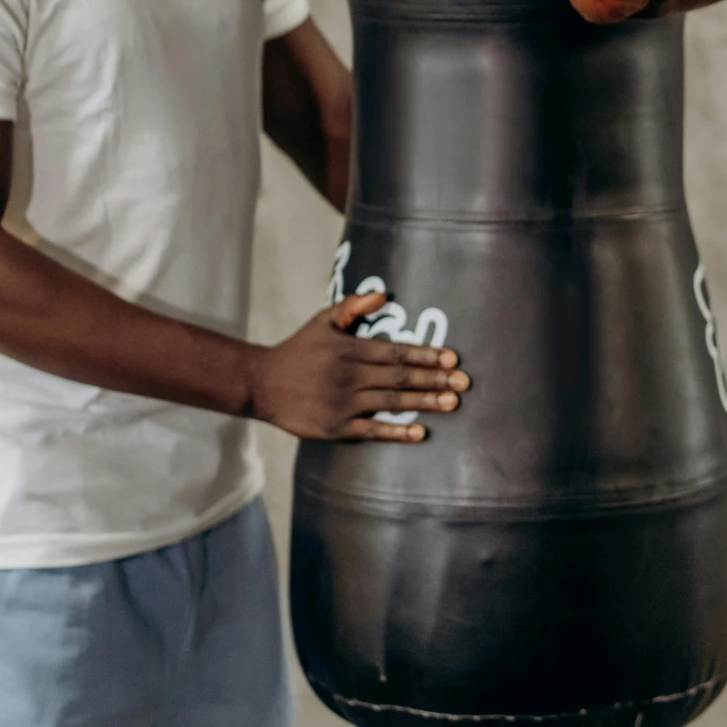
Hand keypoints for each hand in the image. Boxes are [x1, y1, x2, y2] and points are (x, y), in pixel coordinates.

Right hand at [245, 290, 468, 441]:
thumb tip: (385, 294)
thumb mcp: (322, 320)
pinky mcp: (336, 428)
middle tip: (464, 383)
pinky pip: (372, 430)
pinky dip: (397, 432)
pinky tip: (420, 433)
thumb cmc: (298, 350)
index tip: (452, 358)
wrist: (261, 385)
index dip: (426, 354)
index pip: (395, 351)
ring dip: (425, 402)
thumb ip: (353, 307)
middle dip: (435, 379)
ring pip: (391, 401)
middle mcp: (349, 376)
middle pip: (400, 376)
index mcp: (349, 349)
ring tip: (452, 404)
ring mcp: (343, 404)